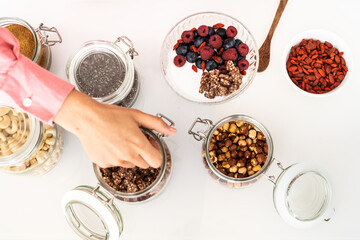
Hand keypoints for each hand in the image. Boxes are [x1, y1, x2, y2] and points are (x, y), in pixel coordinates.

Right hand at [54, 90, 175, 167]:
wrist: (87, 119)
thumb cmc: (109, 115)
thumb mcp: (137, 115)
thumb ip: (157, 124)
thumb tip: (172, 130)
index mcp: (138, 144)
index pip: (157, 161)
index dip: (155, 153)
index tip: (150, 145)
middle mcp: (127, 155)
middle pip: (145, 164)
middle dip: (143, 154)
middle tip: (134, 140)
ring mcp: (115, 161)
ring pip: (130, 165)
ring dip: (129, 156)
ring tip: (120, 140)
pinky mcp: (104, 164)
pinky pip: (115, 164)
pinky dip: (115, 157)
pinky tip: (110, 144)